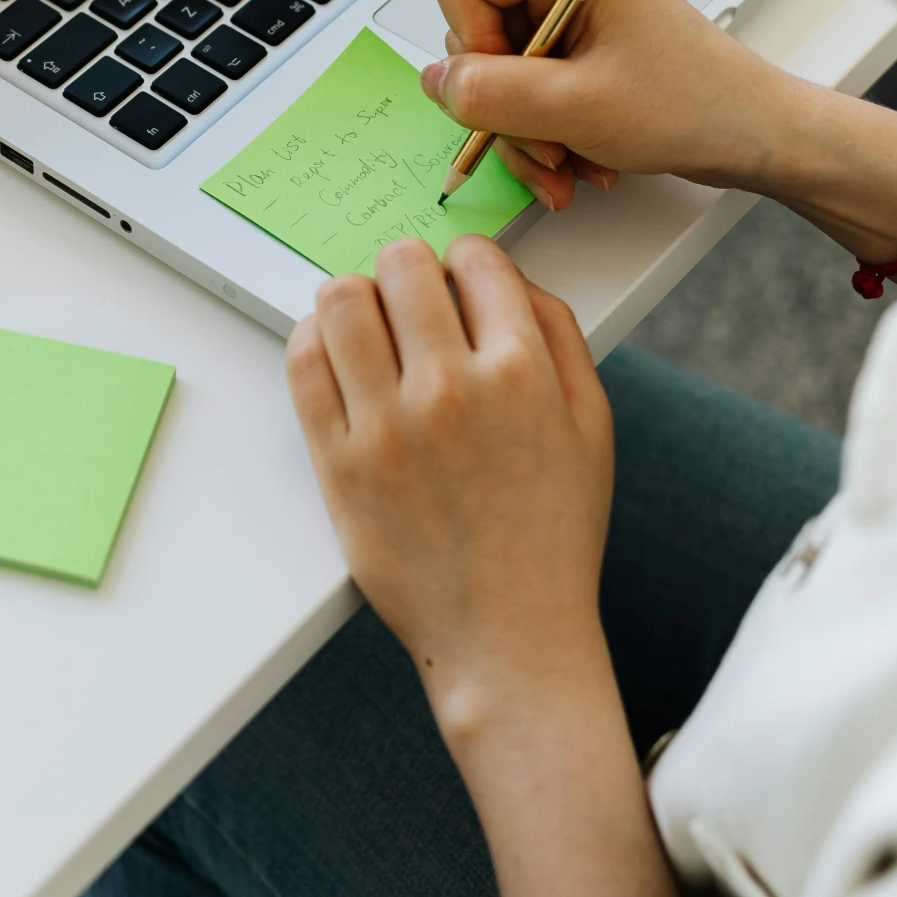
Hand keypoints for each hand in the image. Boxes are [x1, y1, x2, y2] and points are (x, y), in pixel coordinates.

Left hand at [286, 236, 611, 733]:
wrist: (509, 636)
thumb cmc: (552, 532)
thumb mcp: (591, 425)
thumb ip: (560, 335)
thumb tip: (508, 276)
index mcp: (522, 372)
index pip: (475, 259)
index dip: (466, 263)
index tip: (460, 283)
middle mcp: (452, 388)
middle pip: (401, 264)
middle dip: (408, 269)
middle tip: (410, 300)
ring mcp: (388, 425)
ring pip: (342, 299)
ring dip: (356, 296)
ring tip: (369, 324)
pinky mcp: (338, 461)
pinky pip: (304, 362)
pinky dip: (314, 340)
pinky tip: (337, 354)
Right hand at [421, 0, 792, 212]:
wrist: (754, 137)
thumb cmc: (695, 102)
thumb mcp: (576, 106)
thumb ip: (489, 93)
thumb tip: (433, 81)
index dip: (471, 45)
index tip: (511, 89)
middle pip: (471, 33)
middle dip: (503, 105)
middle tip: (548, 142)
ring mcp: (563, 14)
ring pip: (493, 74)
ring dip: (525, 132)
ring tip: (570, 163)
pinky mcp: (572, 50)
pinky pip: (521, 92)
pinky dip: (542, 135)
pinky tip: (580, 160)